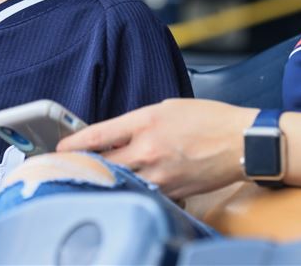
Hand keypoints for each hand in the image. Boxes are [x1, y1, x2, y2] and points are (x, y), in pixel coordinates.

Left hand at [57, 98, 255, 198]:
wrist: (241, 141)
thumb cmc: (207, 119)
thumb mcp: (166, 107)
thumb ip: (137, 122)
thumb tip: (113, 137)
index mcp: (146, 122)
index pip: (98, 134)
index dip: (73, 142)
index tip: (59, 146)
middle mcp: (149, 150)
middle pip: (102, 164)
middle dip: (82, 165)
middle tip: (67, 166)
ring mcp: (160, 175)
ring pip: (120, 182)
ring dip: (105, 179)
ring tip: (93, 176)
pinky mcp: (172, 191)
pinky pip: (143, 192)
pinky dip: (131, 189)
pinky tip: (126, 187)